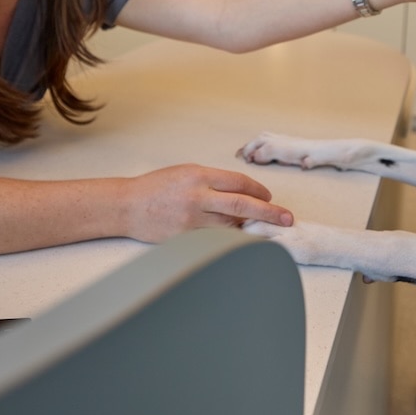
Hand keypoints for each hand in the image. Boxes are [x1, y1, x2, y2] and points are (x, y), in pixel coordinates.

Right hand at [124, 164, 292, 243]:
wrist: (127, 206)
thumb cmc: (156, 187)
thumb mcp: (185, 173)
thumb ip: (212, 182)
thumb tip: (240, 194)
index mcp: (199, 176)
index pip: (239, 182)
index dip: (259, 190)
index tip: (270, 196)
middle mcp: (198, 196)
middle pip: (242, 204)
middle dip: (269, 212)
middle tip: (288, 218)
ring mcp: (192, 220)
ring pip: (231, 225)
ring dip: (250, 228)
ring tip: (265, 230)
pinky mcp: (186, 238)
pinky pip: (215, 240)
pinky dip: (230, 239)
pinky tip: (240, 241)